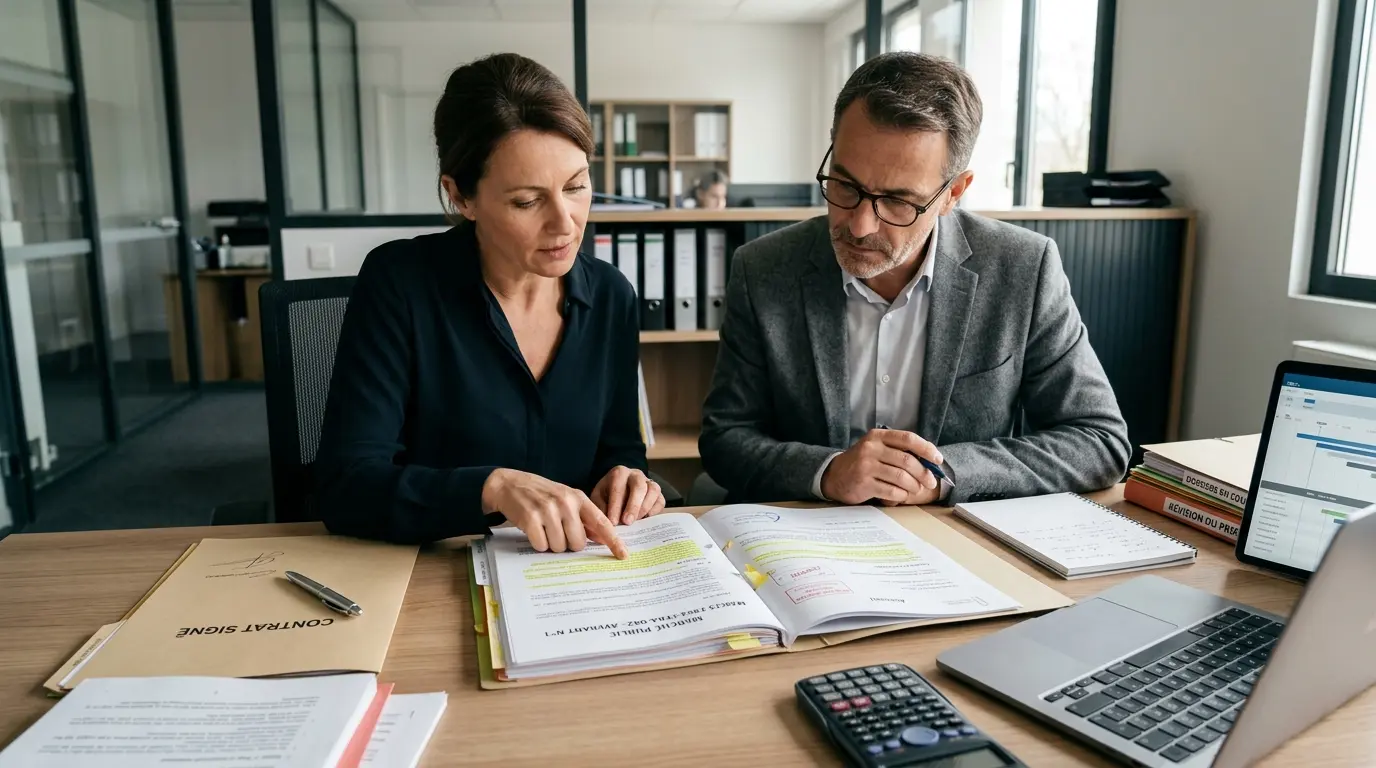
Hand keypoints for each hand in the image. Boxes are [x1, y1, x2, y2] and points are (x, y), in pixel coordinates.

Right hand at [481, 469, 628, 558]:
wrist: (509, 484)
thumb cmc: (541, 494)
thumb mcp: (566, 499)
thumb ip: (584, 517)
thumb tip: (602, 538)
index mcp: (578, 498)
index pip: (601, 522)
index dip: (613, 541)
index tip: (623, 554)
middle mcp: (565, 503)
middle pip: (578, 543)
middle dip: (568, 544)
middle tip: (557, 531)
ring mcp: (548, 510)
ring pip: (560, 547)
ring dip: (551, 544)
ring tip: (543, 528)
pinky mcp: (531, 519)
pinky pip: (542, 546)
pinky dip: (538, 543)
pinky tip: (533, 530)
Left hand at [591, 466, 665, 524]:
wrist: (619, 489)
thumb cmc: (607, 494)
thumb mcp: (598, 498)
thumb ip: (601, 508)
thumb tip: (608, 522)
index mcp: (619, 473)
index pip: (618, 488)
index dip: (616, 506)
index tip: (613, 522)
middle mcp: (636, 474)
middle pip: (639, 486)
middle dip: (633, 506)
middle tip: (627, 522)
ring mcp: (649, 482)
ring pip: (653, 491)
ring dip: (644, 508)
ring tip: (636, 522)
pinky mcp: (658, 493)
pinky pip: (660, 501)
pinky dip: (654, 511)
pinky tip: (645, 520)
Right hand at [820, 428, 943, 505]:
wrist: (834, 476)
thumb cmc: (862, 463)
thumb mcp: (877, 449)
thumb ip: (898, 451)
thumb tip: (930, 462)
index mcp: (877, 436)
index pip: (908, 439)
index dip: (926, 449)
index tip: (938, 459)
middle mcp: (871, 448)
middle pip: (907, 460)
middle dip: (924, 473)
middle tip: (931, 482)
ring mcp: (866, 466)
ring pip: (901, 477)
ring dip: (914, 486)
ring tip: (916, 490)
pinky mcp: (864, 483)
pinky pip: (891, 490)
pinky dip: (902, 494)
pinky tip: (903, 495)